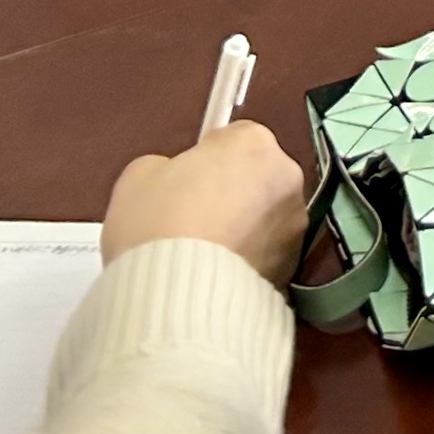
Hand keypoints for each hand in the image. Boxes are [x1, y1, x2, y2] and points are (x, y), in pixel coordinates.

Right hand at [102, 120, 306, 281]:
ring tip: (202, 252)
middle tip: (192, 219)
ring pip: (265, 217)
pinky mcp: (293, 265)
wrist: (177, 294)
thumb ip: (166, 167)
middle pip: (256, 176)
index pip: (233, 139)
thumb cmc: (156, 226)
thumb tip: (177, 179)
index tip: (186, 182)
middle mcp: (285, 176)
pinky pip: (267, 254)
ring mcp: (294, 224)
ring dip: (243, 227)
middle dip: (230, 192)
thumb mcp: (139, 178)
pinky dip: (248, 259)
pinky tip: (216, 274)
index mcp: (253, 142)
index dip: (206, 159)